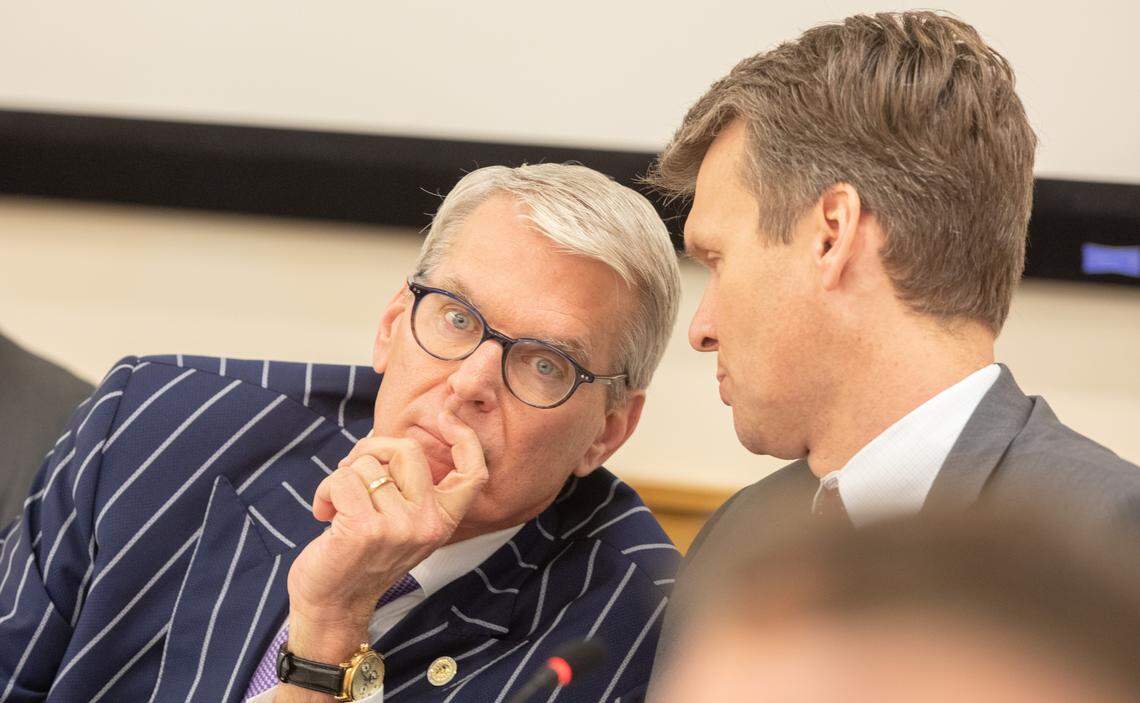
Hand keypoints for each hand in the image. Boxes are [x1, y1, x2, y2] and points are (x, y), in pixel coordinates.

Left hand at [283, 397, 488, 667]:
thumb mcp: (401, 522)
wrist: (333, 605)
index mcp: (443, 519)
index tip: (445, 417)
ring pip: (366, 465)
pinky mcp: (365, 528)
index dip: (464, 437)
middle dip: (371, 449)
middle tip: (350, 470)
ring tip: (337, 508)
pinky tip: (323, 514)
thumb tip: (384, 441)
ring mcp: (399, 527)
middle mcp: (428, 523)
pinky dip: (324, 491)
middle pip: (407, 450)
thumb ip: (406, 487)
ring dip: (340, 480)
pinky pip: (342, 479)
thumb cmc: (361, 556)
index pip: (473, 472)